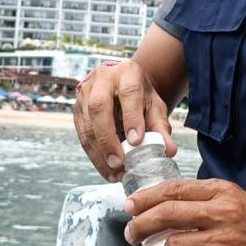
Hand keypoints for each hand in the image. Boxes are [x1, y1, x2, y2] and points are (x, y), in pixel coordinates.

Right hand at [73, 60, 176, 182]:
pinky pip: (81, 134)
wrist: (121, 84)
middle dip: (108, 138)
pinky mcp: (77, 108)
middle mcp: (103, 78)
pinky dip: (94, 154)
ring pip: (87, 123)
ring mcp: (86, 92)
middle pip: (99, 107)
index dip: (131, 117)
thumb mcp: (154, 106)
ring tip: (114, 171)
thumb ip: (160, 127)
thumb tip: (169, 150)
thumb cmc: (139, 96)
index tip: (136, 141)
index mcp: (127, 73)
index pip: (129, 93)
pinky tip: (106, 168)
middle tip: (118, 162)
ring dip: (99, 151)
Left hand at [124, 179, 245, 245]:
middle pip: (166, 215)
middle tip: (131, 233)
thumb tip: (157, 207)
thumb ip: (198, 199)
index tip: (130, 206)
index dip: (145, 199)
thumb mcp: (231, 197)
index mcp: (220, 192)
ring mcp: (223, 243)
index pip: (173, 191)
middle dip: (141, 225)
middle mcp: (221, 214)